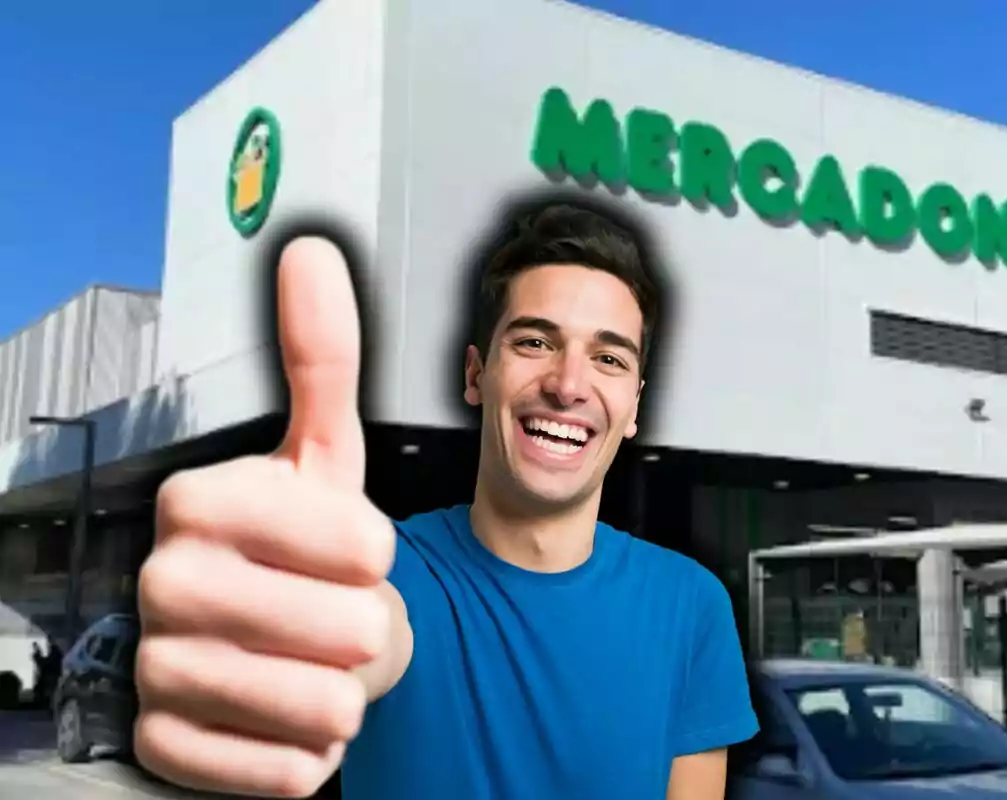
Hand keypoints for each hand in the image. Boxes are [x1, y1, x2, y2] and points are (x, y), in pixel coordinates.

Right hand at [134, 238, 397, 796]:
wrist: (274, 635)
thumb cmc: (307, 544)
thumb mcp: (322, 451)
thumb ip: (320, 356)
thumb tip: (310, 253)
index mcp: (200, 500)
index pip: (358, 542)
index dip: (377, 553)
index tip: (353, 548)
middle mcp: (163, 581)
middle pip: (350, 628)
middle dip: (367, 628)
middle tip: (332, 611)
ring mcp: (158, 667)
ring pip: (325, 705)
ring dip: (344, 690)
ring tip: (312, 660)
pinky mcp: (166, 746)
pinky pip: (290, 770)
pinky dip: (310, 749)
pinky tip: (287, 711)